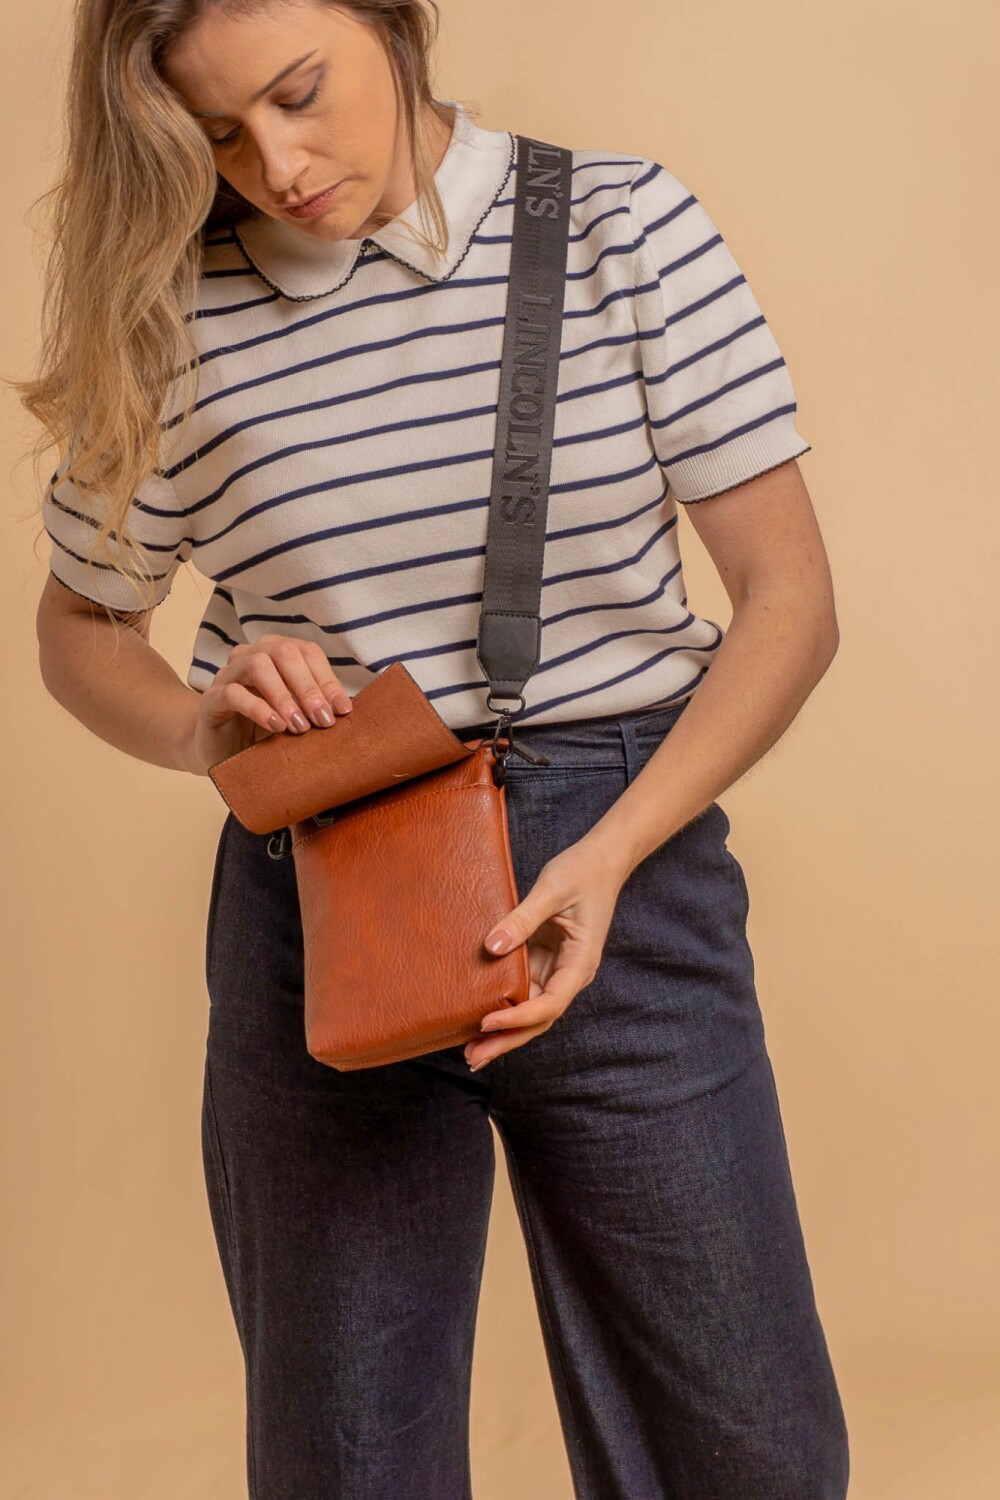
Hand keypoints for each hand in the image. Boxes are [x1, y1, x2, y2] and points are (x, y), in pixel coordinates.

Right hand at [186, 634, 354, 775]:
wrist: (220, 751)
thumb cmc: (263, 729)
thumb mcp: (296, 716)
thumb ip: (316, 707)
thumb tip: (348, 710)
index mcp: (276, 652)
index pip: (307, 652)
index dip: (328, 679)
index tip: (343, 710)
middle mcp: (251, 655)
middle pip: (284, 652)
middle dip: (309, 687)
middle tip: (323, 721)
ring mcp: (228, 674)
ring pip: (258, 665)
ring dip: (285, 696)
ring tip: (299, 726)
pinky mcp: (210, 698)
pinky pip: (233, 693)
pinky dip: (258, 708)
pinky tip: (275, 726)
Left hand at [464, 834, 624, 1069]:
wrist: (601, 860)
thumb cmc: (582, 872)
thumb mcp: (551, 891)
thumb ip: (523, 919)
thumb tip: (492, 946)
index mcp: (580, 963)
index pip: (549, 1003)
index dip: (518, 1018)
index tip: (488, 1022)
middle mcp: (569, 974)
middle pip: (538, 1018)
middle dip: (507, 1040)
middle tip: (473, 1059)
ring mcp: (556, 969)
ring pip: (529, 1009)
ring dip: (503, 1030)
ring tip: (471, 1049)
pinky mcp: (544, 959)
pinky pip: (522, 989)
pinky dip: (503, 1005)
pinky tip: (479, 1015)